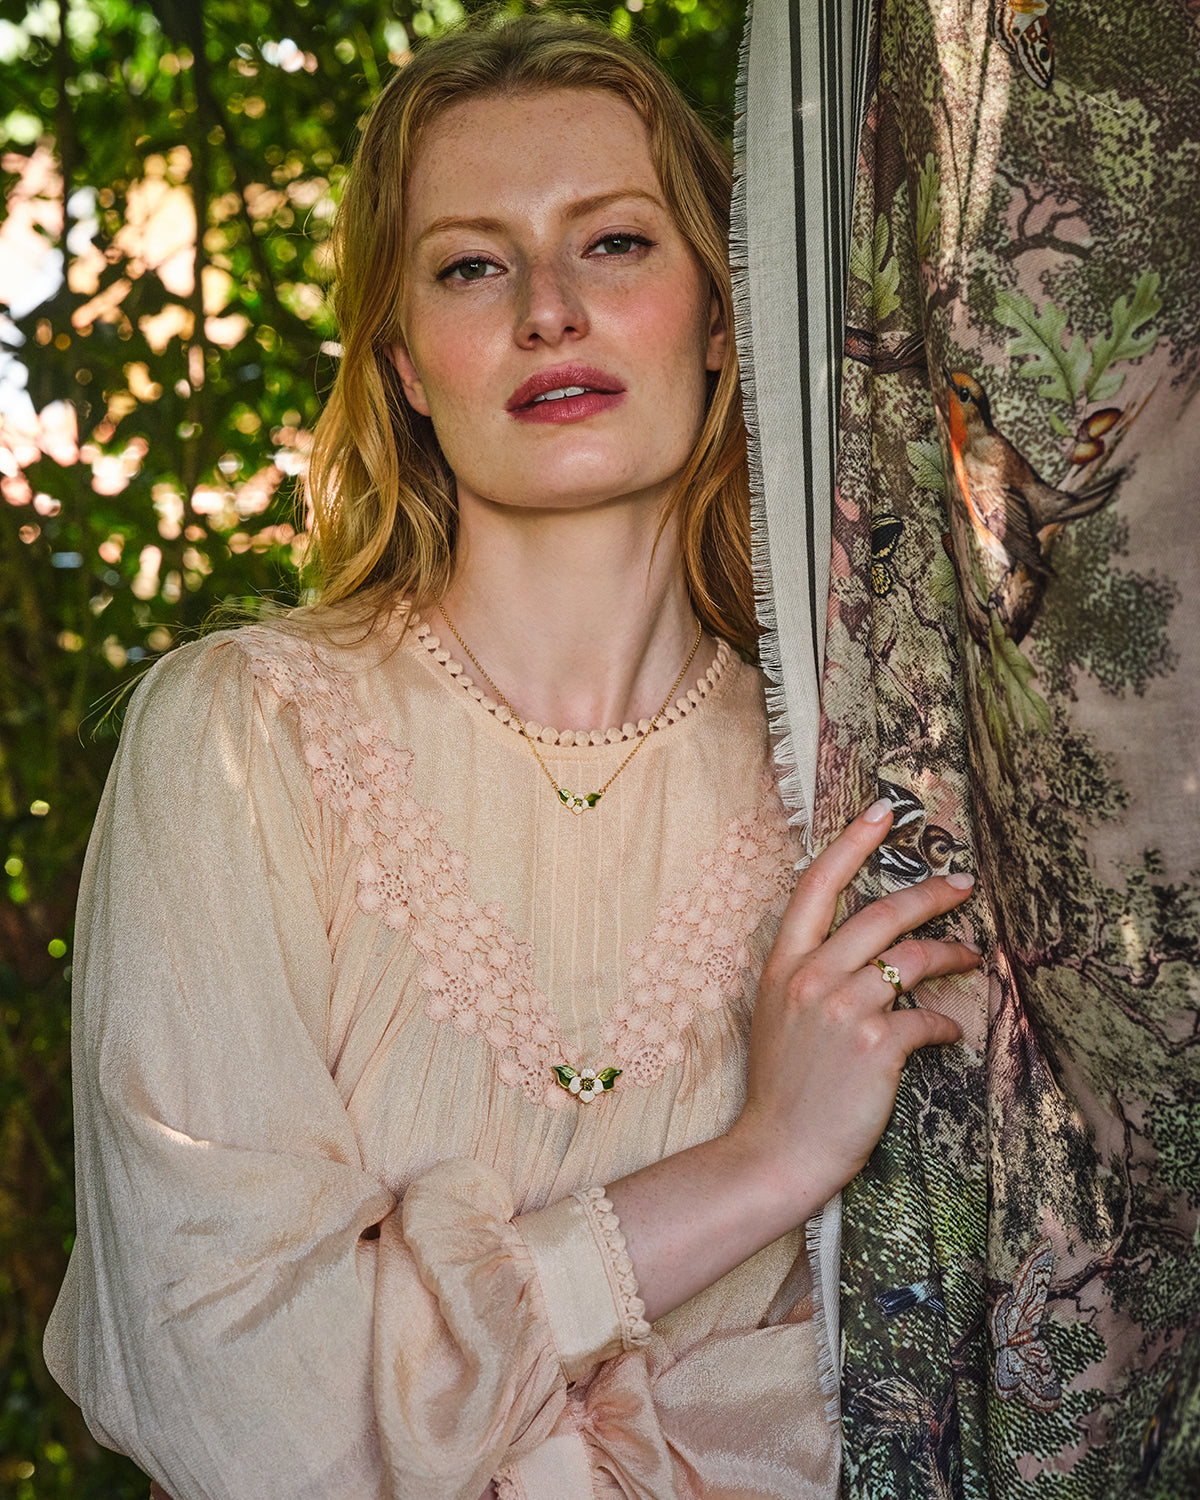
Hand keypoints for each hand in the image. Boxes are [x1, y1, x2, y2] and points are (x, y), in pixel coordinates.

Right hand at [727, 798, 978, 1212]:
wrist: (777, 1150)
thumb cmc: (782, 1088)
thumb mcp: (778, 1017)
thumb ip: (811, 977)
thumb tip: (864, 955)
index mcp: (783, 964)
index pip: (817, 884)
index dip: (852, 842)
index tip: (883, 812)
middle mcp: (811, 977)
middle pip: (881, 914)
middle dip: (931, 893)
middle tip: (962, 885)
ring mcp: (842, 1008)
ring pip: (913, 959)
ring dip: (952, 956)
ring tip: (971, 959)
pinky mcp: (875, 1045)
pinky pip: (928, 1020)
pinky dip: (947, 1026)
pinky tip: (951, 1034)